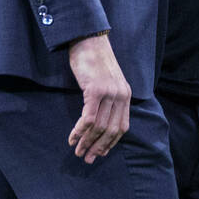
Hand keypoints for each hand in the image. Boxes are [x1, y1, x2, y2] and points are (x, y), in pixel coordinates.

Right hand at [67, 33, 130, 163]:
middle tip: (87, 158)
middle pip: (112, 130)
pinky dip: (80, 130)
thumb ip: (108, 99)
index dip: (111, 142)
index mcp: (126, 95)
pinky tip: (72, 137)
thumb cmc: (94, 61)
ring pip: (99, 127)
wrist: (89, 40)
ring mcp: (109, 93)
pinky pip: (89, 118)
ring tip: (77, 150)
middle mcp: (121, 95)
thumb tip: (99, 122)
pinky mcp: (95, 90)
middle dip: (98, 147)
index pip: (122, 126)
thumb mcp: (107, 81)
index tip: (100, 153)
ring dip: (87, 141)